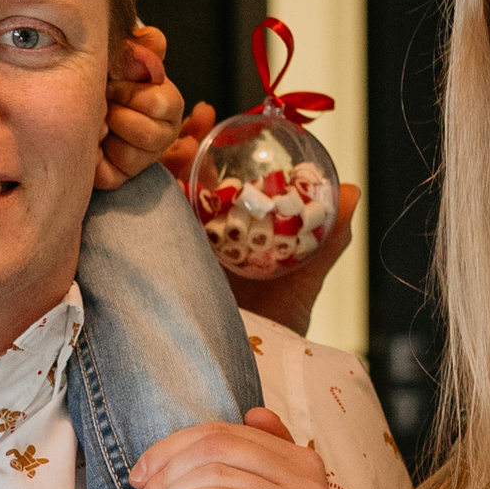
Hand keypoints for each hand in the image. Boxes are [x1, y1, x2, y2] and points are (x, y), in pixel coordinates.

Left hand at [95, 19, 184, 189]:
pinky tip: (89, 141)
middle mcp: (162, 134)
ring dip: (107, 135)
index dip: (129, 93)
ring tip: (96, 120)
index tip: (112, 84)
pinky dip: (93, 158)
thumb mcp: (125, 55)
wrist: (79, 92)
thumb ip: (142, 46)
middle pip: (149, 136)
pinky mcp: (116, 176)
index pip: (159, 104)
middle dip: (117, 115)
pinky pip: (108, 175)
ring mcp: (140, 158)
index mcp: (169, 103)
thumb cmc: (106, 75)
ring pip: (131, 157)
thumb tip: (154, 42)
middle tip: (102, 104)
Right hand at [160, 98, 359, 328]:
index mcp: (225, 228)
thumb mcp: (305, 278)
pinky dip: (139, 197)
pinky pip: (138, 227)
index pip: (208, 173)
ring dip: (160, 161)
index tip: (207, 114)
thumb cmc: (277, 329)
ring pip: (154, 193)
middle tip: (192, 125)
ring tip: (181, 146)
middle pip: (175, 174)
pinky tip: (152, 179)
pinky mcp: (150, 267)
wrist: (253, 374)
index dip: (204, 140)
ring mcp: (170, 249)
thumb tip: (351, 190)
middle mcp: (192, 235)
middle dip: (175, 140)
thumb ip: (328, 237)